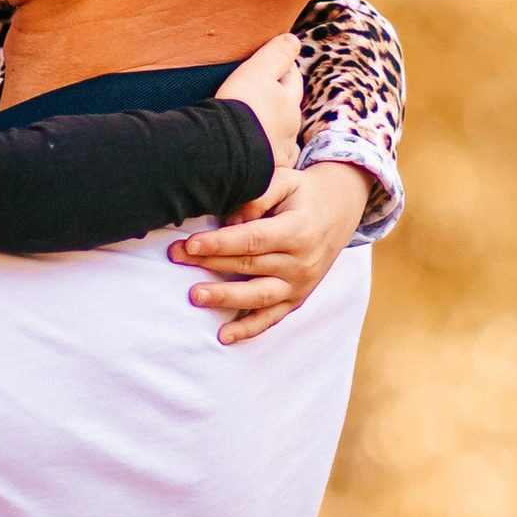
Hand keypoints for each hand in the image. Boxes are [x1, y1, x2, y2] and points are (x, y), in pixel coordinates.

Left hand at [173, 160, 370, 343]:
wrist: (340, 210)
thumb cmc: (303, 192)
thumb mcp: (285, 180)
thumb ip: (257, 195)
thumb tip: (229, 219)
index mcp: (297, 231)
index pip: (252, 240)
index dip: (220, 243)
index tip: (190, 243)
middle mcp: (300, 262)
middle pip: (248, 265)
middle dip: (209, 262)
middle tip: (175, 257)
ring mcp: (300, 284)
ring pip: (258, 296)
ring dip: (225, 297)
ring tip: (195, 296)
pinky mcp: (297, 298)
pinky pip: (272, 318)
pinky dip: (248, 329)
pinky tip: (224, 336)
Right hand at [216, 31, 301, 183]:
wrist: (226, 151)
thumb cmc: (241, 107)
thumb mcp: (257, 71)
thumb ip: (277, 54)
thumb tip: (295, 40)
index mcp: (289, 101)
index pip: (292, 80)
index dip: (285, 69)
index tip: (278, 64)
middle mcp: (290, 127)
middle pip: (290, 109)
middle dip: (283, 101)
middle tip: (269, 95)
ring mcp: (281, 152)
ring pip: (283, 137)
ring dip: (275, 131)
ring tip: (261, 128)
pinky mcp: (269, 173)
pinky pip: (273, 162)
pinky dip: (268, 156)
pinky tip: (260, 156)